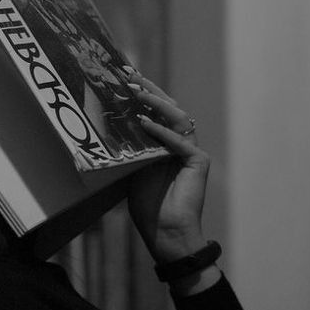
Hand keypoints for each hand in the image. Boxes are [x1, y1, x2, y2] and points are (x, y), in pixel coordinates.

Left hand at [127, 78, 210, 265]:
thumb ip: (131, 147)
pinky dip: (161, 131)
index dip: (142, 95)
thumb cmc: (149, 206)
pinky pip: (178, 140)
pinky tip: (144, 122)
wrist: (166, 233)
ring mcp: (190, 150)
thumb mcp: (133, 169)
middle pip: (168, 108)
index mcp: (165, 144)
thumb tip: (110, 123)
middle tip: (130, 75)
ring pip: (177, 117)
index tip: (124, 78)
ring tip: (136, 93)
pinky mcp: (198, 160)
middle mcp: (180, 143)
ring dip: (156, 102)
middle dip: (149, 90)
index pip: (155, 112)